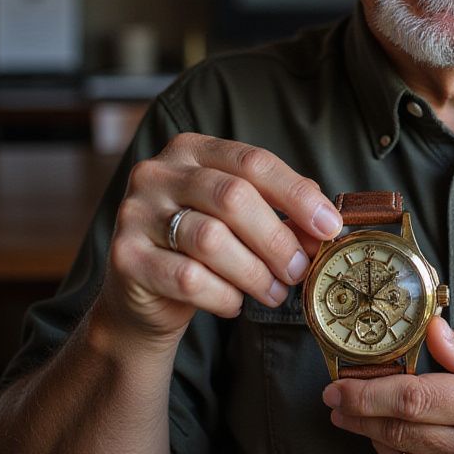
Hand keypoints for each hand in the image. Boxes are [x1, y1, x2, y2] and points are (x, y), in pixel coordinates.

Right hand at [100, 133, 342, 343]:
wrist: (143, 298)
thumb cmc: (202, 249)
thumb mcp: (240, 218)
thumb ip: (279, 209)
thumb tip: (325, 223)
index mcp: (191, 150)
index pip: (254, 161)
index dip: (297, 194)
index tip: (329, 226)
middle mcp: (158, 173)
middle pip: (234, 197)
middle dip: (277, 238)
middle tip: (299, 269)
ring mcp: (135, 212)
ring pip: (210, 239)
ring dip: (255, 273)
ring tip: (274, 292)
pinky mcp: (124, 257)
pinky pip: (187, 278)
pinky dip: (223, 295)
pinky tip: (234, 303)